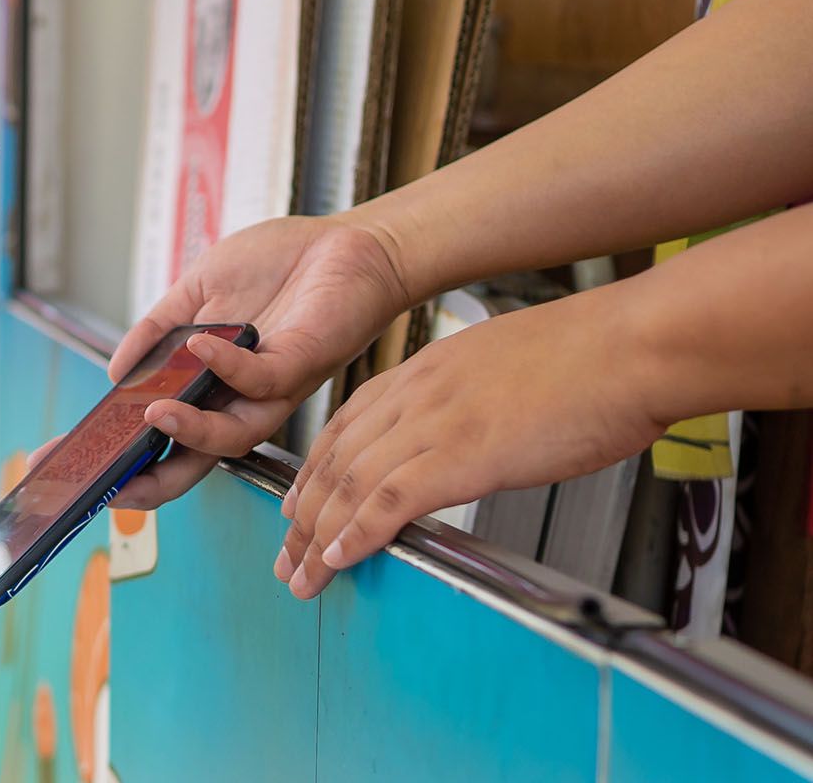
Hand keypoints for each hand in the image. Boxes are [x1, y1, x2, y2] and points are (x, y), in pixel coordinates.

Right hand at [108, 218, 409, 508]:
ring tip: (152, 415)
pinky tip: (200, 344)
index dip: (123, 456)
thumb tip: (114, 373)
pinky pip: (259, 382)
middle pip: (192, 460)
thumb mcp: (198, 288)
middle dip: (148, 480)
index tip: (71, 461)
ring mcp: (271, 389)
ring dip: (188, 432)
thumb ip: (156, 330)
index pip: (165, 438)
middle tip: (109, 482)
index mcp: (213, 385)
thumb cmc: (279, 264)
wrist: (347, 241)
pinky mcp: (299, 365)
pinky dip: (225, 366)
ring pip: (230, 437)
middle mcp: (241, 399)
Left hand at [274, 287, 665, 599]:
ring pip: (351, 483)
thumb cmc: (595, 357)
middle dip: (304, 510)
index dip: (318, 467)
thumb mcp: (512, 367)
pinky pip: (388, 500)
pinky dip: (357, 533)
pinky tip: (338, 558)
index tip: (297, 499)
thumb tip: (476, 432)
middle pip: (338, 457)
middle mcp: (418, 391)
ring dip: (318, 535)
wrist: (634, 346)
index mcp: (429, 369)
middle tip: (286, 551)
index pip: (350, 423)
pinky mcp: (460, 454)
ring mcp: (435, 421)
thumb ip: (475, 398)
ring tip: (300, 574)